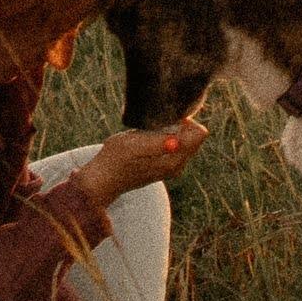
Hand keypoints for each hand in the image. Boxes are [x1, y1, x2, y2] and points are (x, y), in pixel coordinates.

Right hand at [74, 120, 207, 205]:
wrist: (102, 181)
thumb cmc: (114, 159)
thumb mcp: (132, 145)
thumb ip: (155, 143)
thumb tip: (175, 142)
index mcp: (174, 160)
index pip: (199, 134)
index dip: (186, 121)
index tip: (167, 119)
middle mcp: (178, 166)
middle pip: (195, 137)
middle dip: (180, 127)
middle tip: (155, 126)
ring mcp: (172, 169)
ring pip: (186, 142)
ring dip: (172, 133)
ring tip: (149, 134)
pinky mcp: (165, 169)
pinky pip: (176, 148)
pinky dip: (166, 140)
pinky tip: (148, 142)